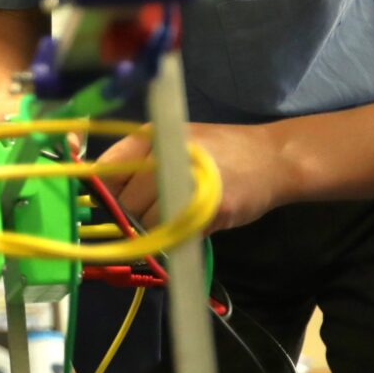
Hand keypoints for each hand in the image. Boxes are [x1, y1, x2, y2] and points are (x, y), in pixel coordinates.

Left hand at [93, 121, 286, 232]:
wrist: (273, 157)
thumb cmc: (216, 150)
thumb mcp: (172, 140)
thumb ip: (136, 161)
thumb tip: (100, 192)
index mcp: (151, 136)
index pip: (106, 171)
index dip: (108, 192)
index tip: (117, 201)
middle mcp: (164, 156)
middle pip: (125, 201)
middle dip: (135, 213)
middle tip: (159, 208)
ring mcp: (185, 182)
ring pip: (147, 223)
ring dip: (158, 228)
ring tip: (180, 213)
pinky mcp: (207, 209)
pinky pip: (176, 234)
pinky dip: (180, 236)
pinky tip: (196, 221)